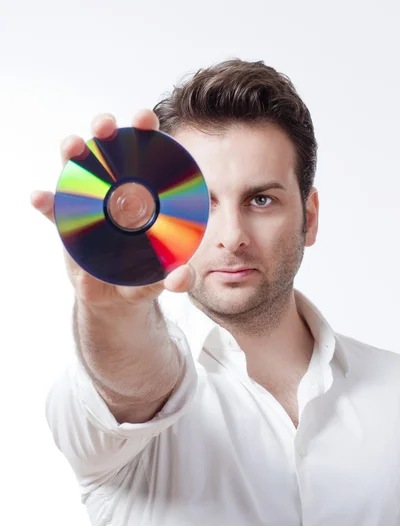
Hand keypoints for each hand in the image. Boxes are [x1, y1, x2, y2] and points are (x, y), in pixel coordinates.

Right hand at [31, 110, 196, 309]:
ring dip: (73, 154)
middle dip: (105, 130)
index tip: (145, 120)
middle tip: (106, 126)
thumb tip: (184, 275)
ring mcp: (88, 205)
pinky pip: (54, 211)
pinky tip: (40, 197)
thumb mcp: (162, 279)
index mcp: (143, 194)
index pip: (145, 155)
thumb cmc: (141, 278)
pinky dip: (46, 202)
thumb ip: (178, 280)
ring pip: (77, 171)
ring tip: (72, 147)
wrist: (112, 298)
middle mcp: (114, 191)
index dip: (144, 131)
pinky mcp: (67, 225)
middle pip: (108, 151)